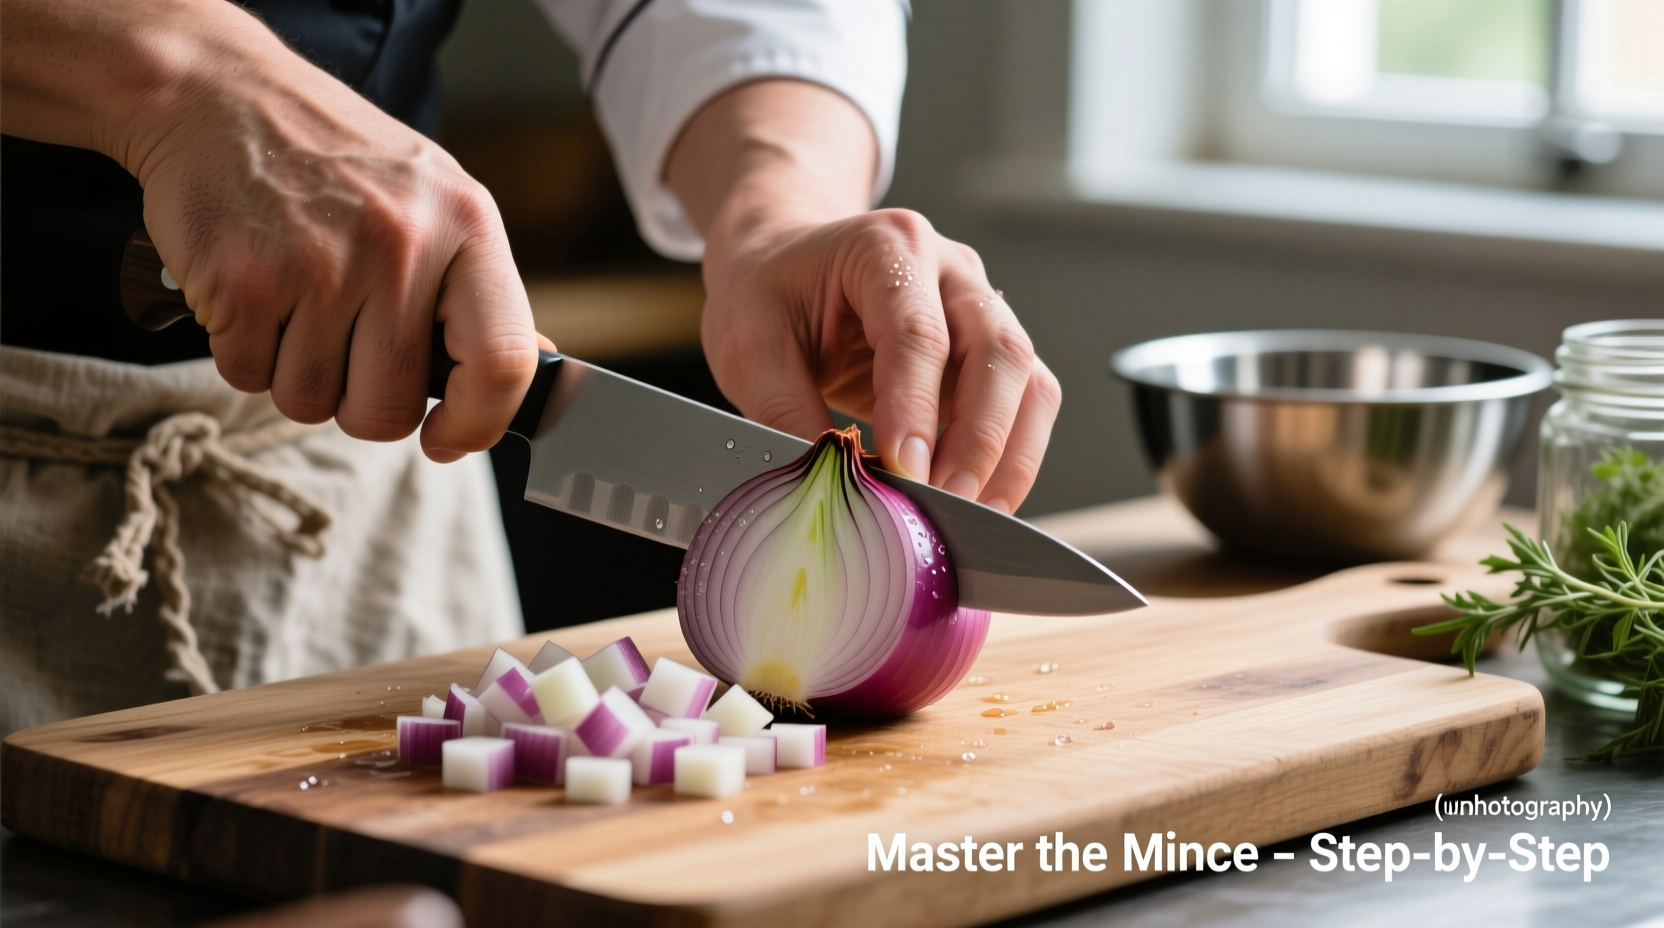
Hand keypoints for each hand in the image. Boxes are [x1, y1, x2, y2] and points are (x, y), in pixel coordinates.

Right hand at [2, 0, 539, 460]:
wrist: (216, 93)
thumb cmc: (337, 159)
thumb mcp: (435, 200)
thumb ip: (477, 288)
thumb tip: (535, 366)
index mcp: (467, 225)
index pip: (504, 362)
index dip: (479, 424)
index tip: (448, 438)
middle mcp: (401, 245)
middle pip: (389, 409)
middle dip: (360, 402)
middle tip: (343, 345)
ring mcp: (320, 264)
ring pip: (312, 402)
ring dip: (296, 374)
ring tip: (296, 300)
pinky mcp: (244, 281)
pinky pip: (249, 377)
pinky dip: (244, 352)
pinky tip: (253, 290)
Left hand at [700, 210, 1059, 513]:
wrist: (782, 261)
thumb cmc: (768, 293)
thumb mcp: (748, 347)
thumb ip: (786, 412)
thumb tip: (834, 483)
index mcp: (886, 248)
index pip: (918, 332)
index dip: (915, 407)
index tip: (905, 470)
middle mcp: (950, 271)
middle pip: (998, 350)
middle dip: (981, 437)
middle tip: (949, 501)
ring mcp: (979, 309)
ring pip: (1028, 380)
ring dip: (1009, 453)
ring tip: (973, 512)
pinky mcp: (986, 353)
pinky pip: (1025, 403)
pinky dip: (1010, 455)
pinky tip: (979, 496)